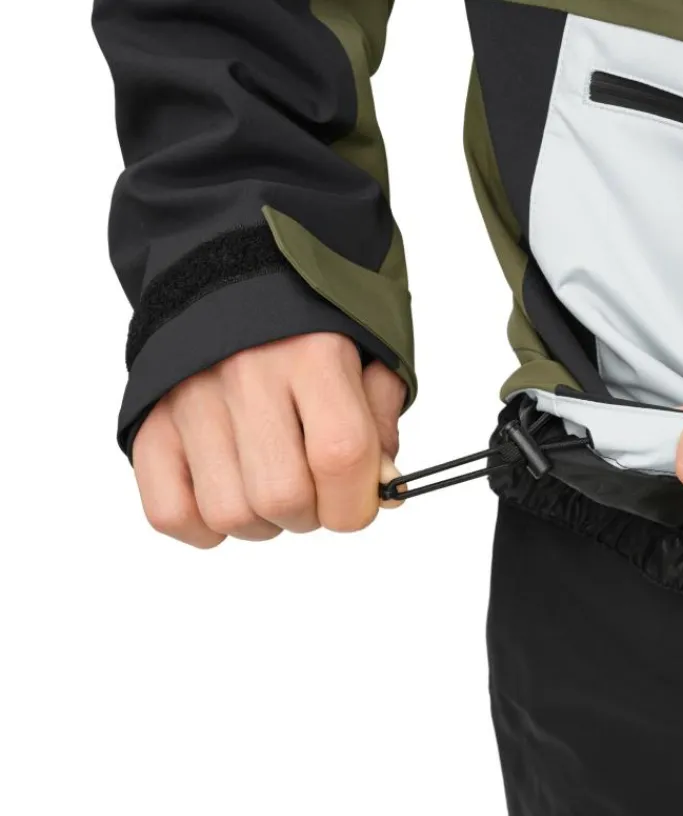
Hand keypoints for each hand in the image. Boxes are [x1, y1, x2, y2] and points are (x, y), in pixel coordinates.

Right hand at [133, 332, 406, 547]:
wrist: (229, 268)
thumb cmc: (311, 327)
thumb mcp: (370, 358)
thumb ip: (380, 426)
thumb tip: (381, 490)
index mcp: (312, 354)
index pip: (341, 456)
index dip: (357, 502)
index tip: (359, 502)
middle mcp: (245, 374)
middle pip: (282, 498)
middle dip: (311, 515)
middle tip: (313, 489)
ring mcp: (187, 399)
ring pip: (229, 515)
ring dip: (261, 523)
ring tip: (269, 487)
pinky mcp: (148, 422)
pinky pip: (170, 514)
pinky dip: (203, 526)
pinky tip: (229, 495)